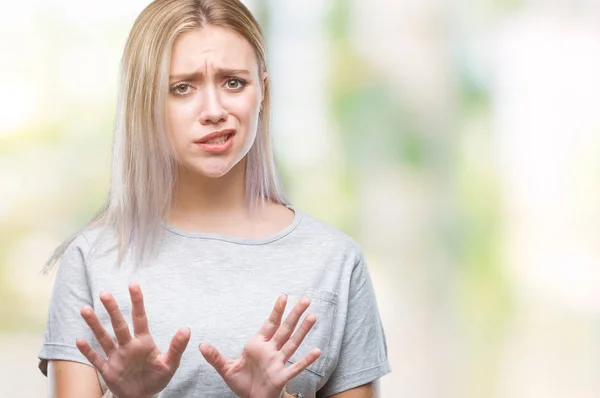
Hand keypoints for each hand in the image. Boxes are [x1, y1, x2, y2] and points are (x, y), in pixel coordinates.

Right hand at [76, 282, 190, 397]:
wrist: (142, 397)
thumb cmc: (157, 377)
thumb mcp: (170, 364)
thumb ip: (177, 347)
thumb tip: (186, 329)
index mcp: (144, 342)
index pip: (140, 318)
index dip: (137, 301)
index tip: (133, 284)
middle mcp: (128, 346)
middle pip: (119, 325)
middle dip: (112, 309)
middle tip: (104, 293)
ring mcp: (116, 357)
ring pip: (104, 338)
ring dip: (95, 325)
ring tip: (85, 309)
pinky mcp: (107, 370)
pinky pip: (96, 359)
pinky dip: (88, 351)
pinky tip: (79, 339)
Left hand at [200, 295, 319, 397]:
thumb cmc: (242, 383)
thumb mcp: (226, 369)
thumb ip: (215, 357)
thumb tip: (201, 345)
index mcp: (258, 345)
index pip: (270, 324)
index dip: (277, 311)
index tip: (283, 296)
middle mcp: (271, 351)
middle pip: (285, 329)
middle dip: (294, 314)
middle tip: (306, 299)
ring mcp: (278, 363)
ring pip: (292, 343)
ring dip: (302, 331)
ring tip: (312, 317)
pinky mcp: (282, 377)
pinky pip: (295, 367)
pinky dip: (306, 360)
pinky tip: (317, 351)